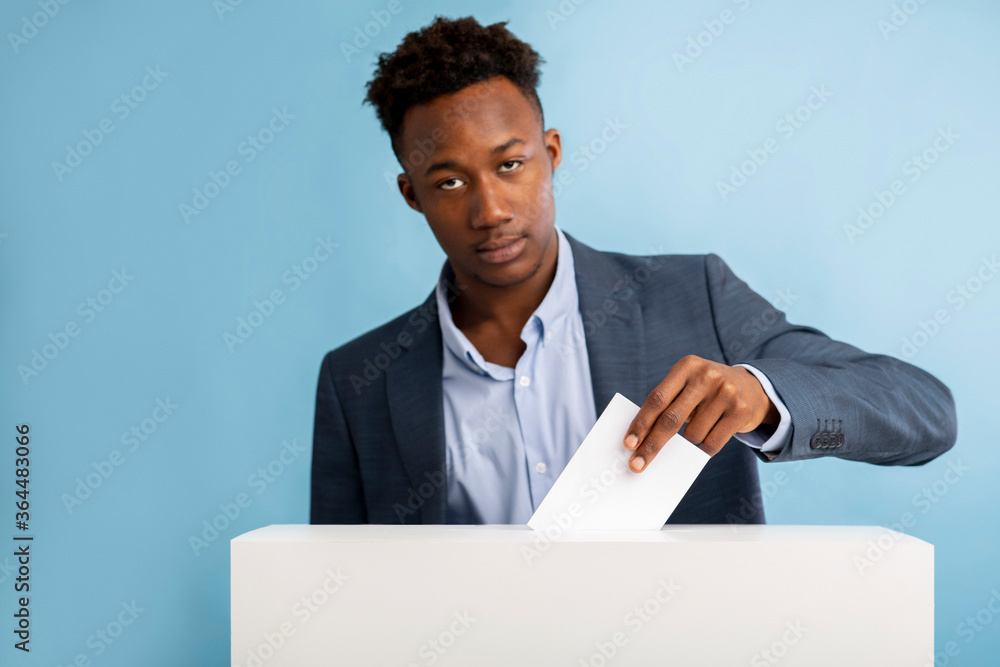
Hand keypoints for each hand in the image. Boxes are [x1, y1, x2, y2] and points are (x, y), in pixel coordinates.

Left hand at [623, 355, 778, 471]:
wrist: (752, 387)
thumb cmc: (706, 391)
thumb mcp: (687, 385)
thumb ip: (668, 404)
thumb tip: (642, 440)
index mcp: (686, 366)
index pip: (657, 399)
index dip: (641, 423)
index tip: (629, 443)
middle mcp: (707, 376)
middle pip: (671, 419)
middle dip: (651, 445)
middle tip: (637, 464)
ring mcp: (726, 393)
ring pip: (692, 435)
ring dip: (690, 440)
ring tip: (701, 425)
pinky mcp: (741, 411)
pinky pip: (711, 443)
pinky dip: (705, 447)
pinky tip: (710, 435)